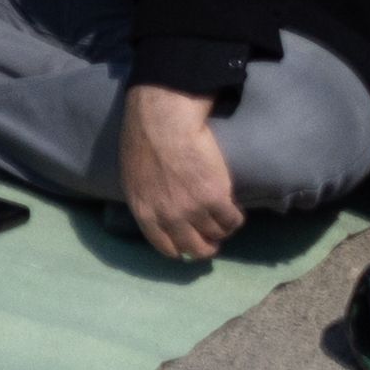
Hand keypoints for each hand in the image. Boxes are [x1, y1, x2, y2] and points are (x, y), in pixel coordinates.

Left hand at [117, 79, 243, 262]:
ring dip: (221, 228)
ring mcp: (193, 210)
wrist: (164, 121)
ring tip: (222, 217)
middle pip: (194, 248)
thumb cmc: (143, 140)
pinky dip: (235, 217)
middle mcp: (168, 217)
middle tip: (213, 238)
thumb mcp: (134, 178)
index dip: (181, 248)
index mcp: (144, 212)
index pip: (165, 246)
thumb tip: (160, 214)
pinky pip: (232, 220)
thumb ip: (147, 201)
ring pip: (216, 234)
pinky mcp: (216, 199)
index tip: (190, 243)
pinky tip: (233, 208)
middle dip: (206, 247)